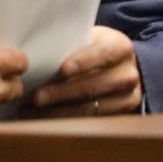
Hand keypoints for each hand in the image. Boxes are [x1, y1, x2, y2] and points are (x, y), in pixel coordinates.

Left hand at [22, 26, 141, 117]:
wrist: (118, 67)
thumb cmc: (91, 49)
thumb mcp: (87, 39)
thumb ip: (70, 43)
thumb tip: (36, 52)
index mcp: (120, 46)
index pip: (103, 53)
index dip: (84, 61)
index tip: (63, 69)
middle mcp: (128, 73)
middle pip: (94, 86)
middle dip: (62, 92)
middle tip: (36, 97)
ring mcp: (128, 97)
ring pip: (91, 108)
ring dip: (59, 110)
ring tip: (33, 110)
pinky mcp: (121, 116)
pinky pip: (90, 122)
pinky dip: (66, 120)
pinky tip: (44, 118)